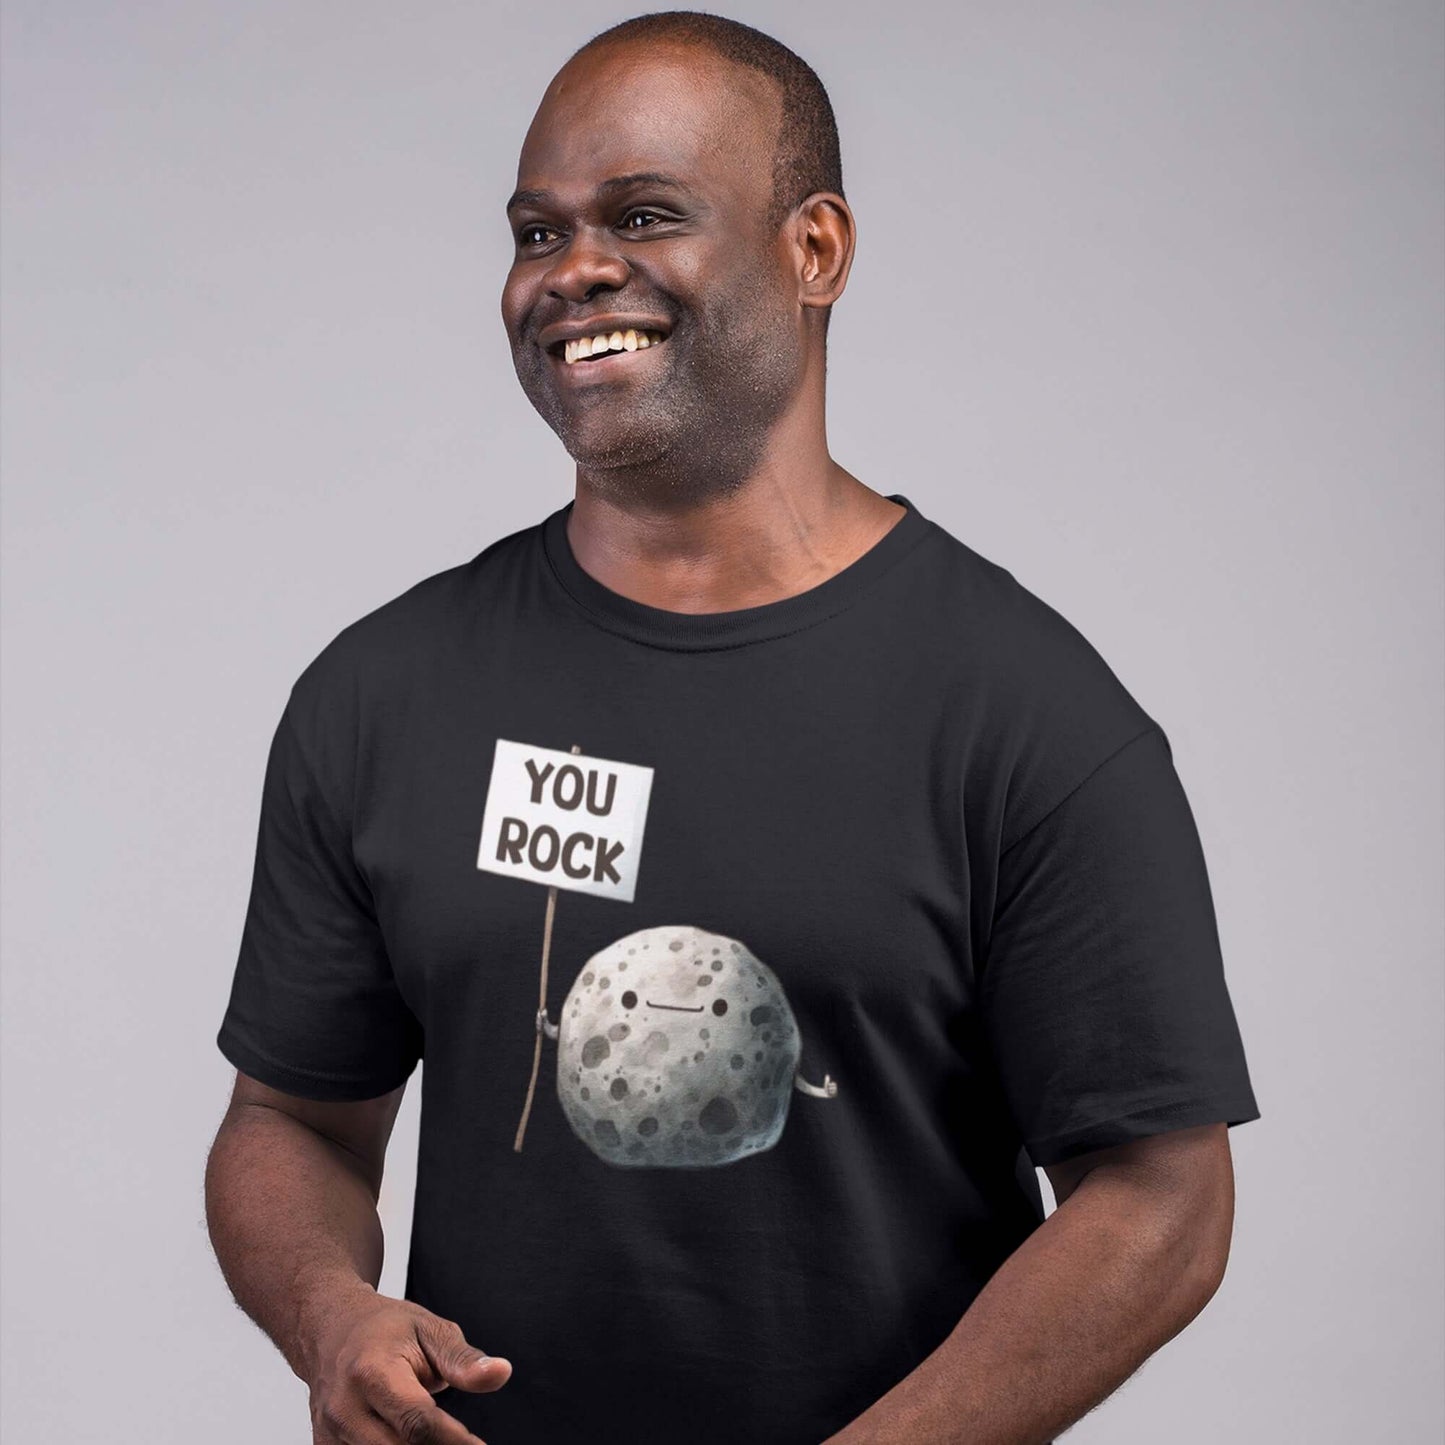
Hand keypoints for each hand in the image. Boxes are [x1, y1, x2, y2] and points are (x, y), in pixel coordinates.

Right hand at [307, 1287, 511, 1443]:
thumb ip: (463, 1359)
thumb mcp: (430, 1329)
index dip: (454, 1441)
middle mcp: (344, 1408)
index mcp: (371, 1372)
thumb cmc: (386, 1328)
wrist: (331, 1328)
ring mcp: (329, 1432)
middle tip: (467, 1444)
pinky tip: (415, 1442)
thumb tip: (501, 1374)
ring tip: (445, 1438)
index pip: (417, 1422)